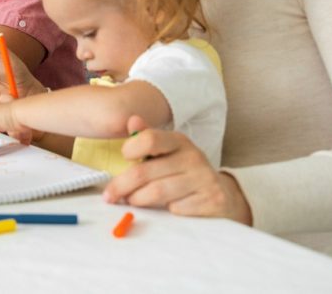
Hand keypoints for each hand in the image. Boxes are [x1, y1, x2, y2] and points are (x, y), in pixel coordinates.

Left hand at [103, 116, 253, 224]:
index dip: (130, 149)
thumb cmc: (183, 172)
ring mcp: (204, 179)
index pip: (149, 139)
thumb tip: (132, 121)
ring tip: (132, 201)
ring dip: (138, 199)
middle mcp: (193, 157)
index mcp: (178, 141)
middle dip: (121, 185)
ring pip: (156, 192)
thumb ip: (146, 138)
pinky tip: (163, 209)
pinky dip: (164, 211)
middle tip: (110, 196)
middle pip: (144, 172)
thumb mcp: (166, 152)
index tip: (123, 159)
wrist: (221, 194)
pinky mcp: (212, 200)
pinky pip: (176, 208)